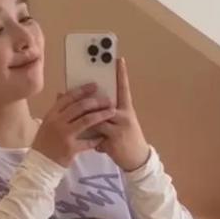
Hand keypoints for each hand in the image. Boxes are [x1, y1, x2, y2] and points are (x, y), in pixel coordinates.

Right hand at [33, 83, 115, 167]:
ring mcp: (64, 135)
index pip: (68, 98)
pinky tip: (104, 136)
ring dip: (101, 115)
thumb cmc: (45, 143)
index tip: (95, 85)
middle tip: (109, 100)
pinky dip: (97, 139)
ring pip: (86, 121)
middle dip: (97, 101)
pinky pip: (87, 142)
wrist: (39, 164)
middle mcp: (57, 122)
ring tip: (112, 112)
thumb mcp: (47, 123)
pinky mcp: (70, 148)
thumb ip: (57, 111)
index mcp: (52, 114)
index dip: (82, 90)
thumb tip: (62, 94)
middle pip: (80, 107)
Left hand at [90, 57, 150, 171]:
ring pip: (97, 120)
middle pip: (104, 104)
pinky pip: (96, 137)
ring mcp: (119, 129)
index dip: (121, 74)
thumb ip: (109, 114)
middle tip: (82, 97)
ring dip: (89, 123)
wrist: (137, 159)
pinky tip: (97, 145)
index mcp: (127, 110)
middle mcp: (125, 117)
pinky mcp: (113, 142)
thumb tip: (92, 105)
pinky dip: (93, 141)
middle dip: (91, 103)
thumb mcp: (122, 123)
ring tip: (82, 126)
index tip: (118, 59)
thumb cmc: (127, 139)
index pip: (123, 89)